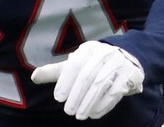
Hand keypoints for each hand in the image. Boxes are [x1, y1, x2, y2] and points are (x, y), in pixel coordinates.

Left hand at [30, 40, 144, 119]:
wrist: (127, 60)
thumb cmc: (94, 64)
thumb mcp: (76, 64)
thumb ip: (56, 71)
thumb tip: (34, 76)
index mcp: (89, 48)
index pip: (75, 65)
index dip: (65, 82)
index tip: (58, 98)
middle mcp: (105, 53)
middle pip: (88, 76)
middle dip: (77, 96)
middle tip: (69, 111)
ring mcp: (119, 64)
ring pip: (101, 85)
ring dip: (89, 103)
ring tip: (80, 115)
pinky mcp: (130, 76)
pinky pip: (115, 92)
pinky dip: (103, 105)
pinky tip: (94, 113)